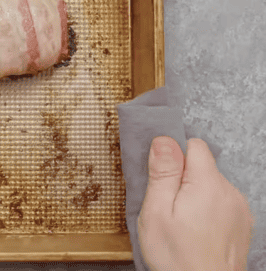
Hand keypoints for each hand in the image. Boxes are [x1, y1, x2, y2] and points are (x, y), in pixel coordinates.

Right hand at [138, 136, 253, 270]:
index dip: (174, 157)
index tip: (162, 179)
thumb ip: (163, 173)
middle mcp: (230, 192)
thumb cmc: (177, 258)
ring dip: (194, 196)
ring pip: (210, 186)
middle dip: (182, 179)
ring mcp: (239, 209)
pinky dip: (207, 210)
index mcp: (208, 184)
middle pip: (202, 167)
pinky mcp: (241, 223)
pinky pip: (221, 203)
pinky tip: (196, 231)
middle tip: (167, 207)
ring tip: (181, 223)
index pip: (194, 145)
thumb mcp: (156, 212)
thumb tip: (164, 140)